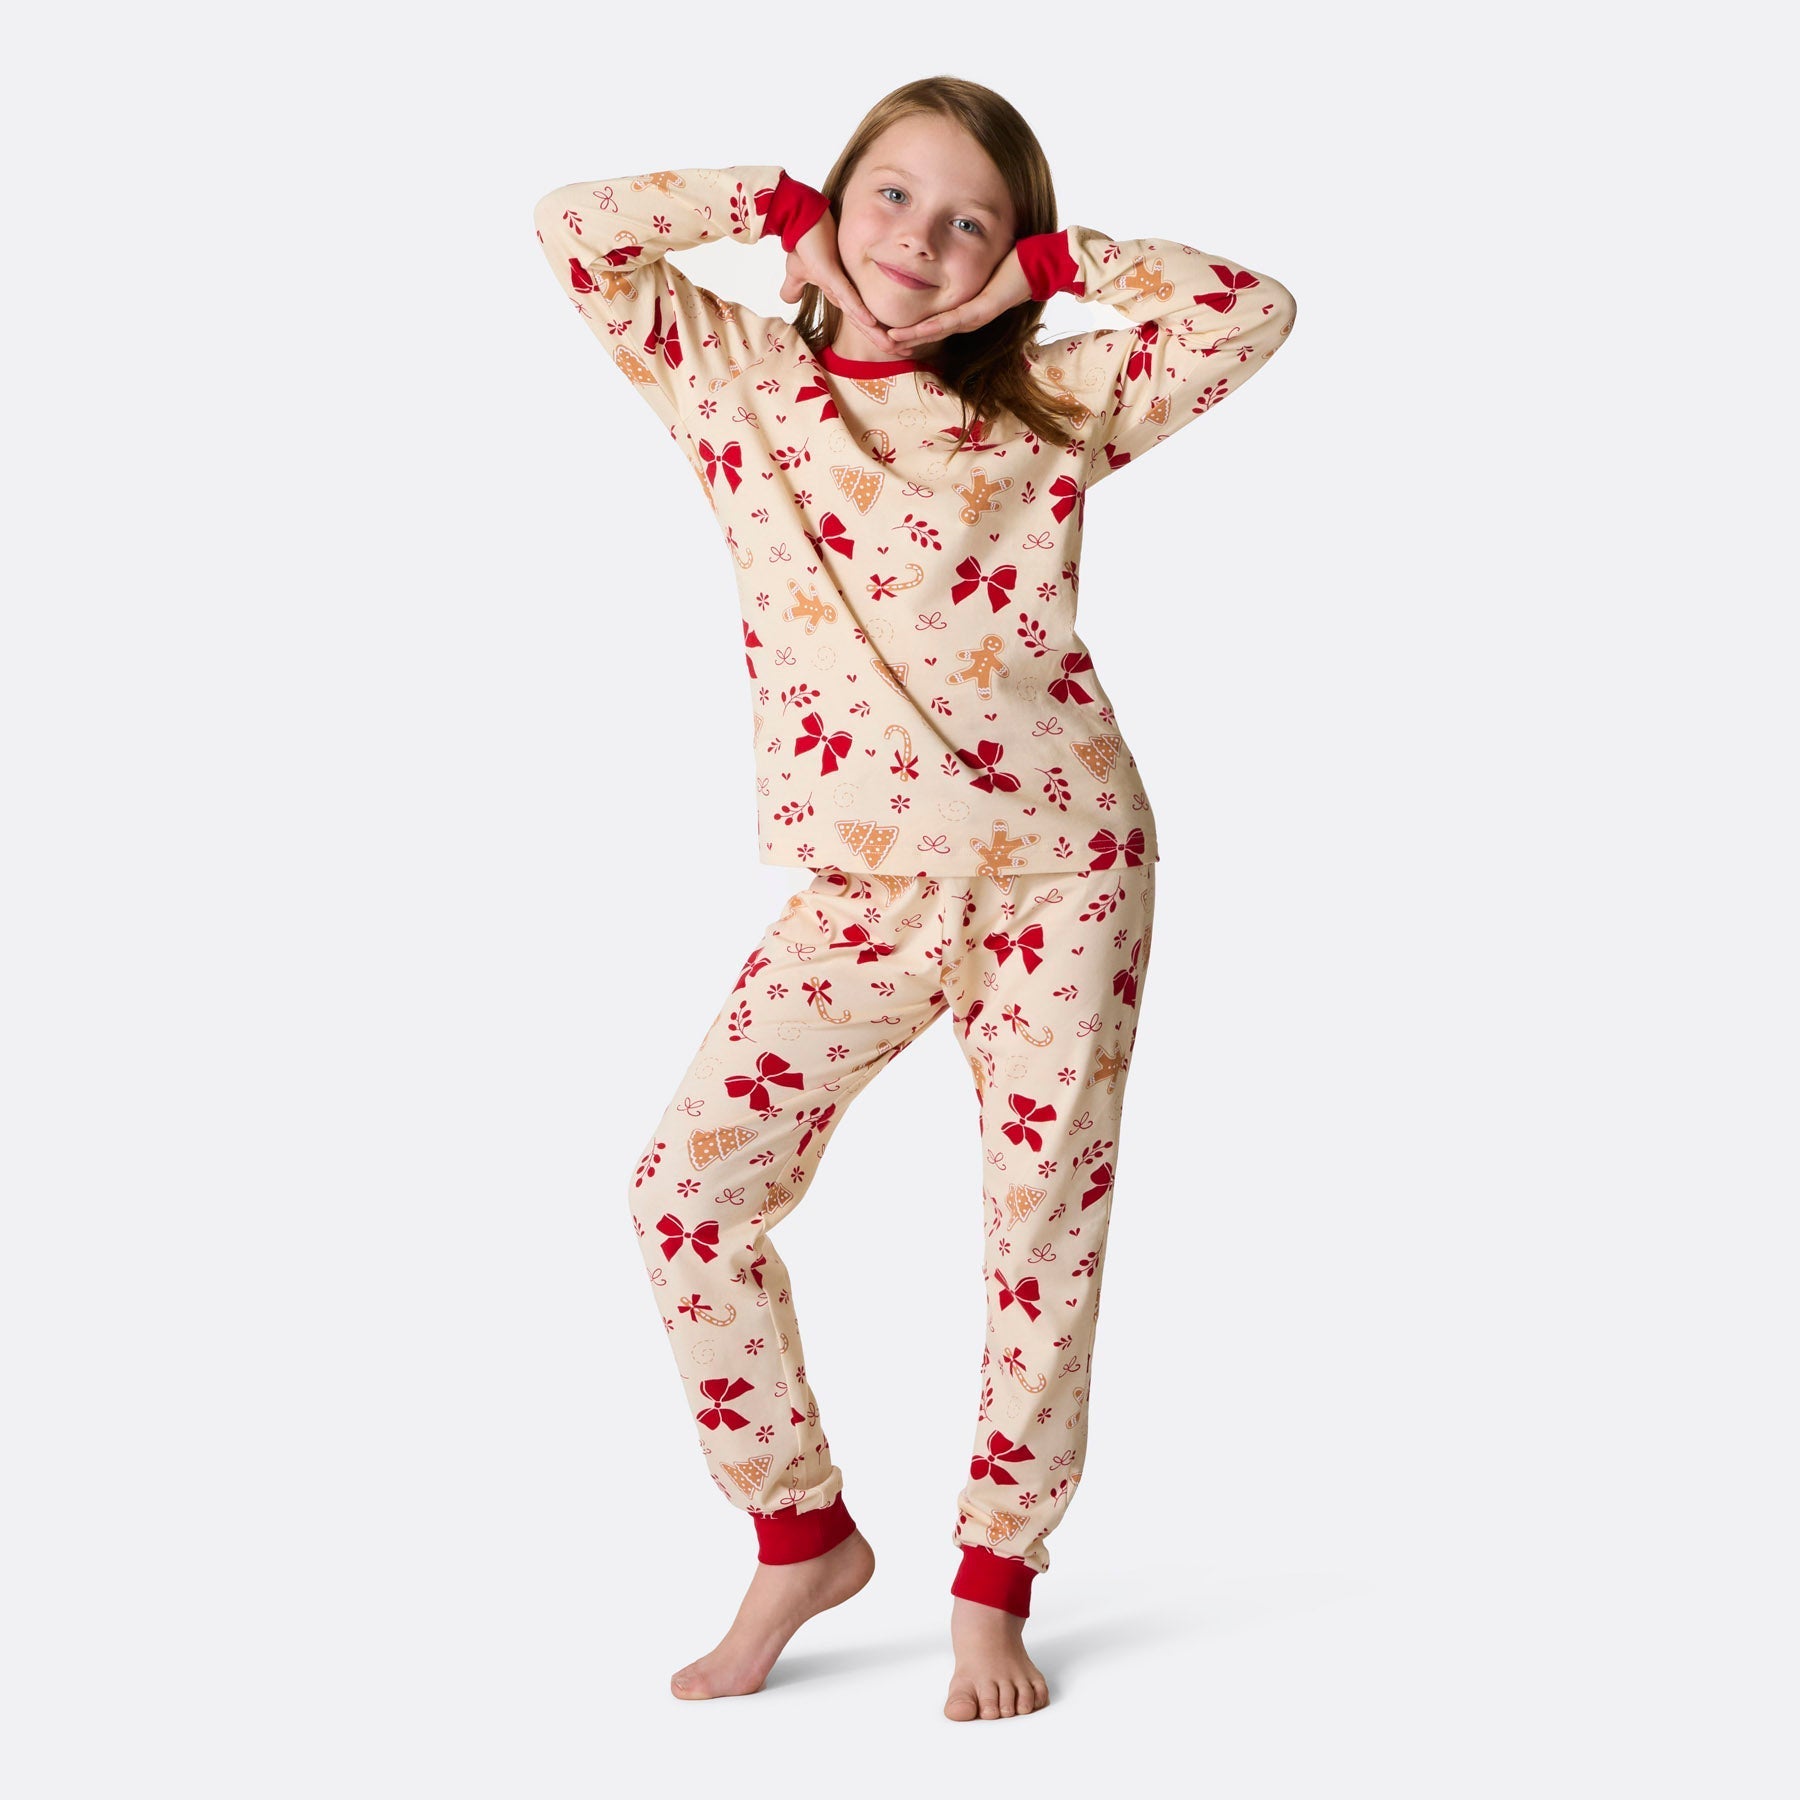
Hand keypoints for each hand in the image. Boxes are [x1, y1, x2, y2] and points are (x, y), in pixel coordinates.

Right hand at [781, 210, 898, 349]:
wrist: (798, 219)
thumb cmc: (802, 241)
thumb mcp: (796, 272)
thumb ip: (795, 288)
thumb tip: (787, 301)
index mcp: (840, 291)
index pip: (858, 318)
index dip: (872, 334)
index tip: (889, 347)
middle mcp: (845, 288)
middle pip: (865, 320)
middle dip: (881, 338)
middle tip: (901, 353)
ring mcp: (839, 281)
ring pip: (860, 313)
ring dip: (876, 332)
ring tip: (893, 347)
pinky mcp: (832, 273)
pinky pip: (848, 295)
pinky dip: (859, 310)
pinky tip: (872, 323)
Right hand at [885, 247, 1033, 349]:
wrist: (1036, 266)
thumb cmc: (1010, 265)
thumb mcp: (978, 268)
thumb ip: (960, 269)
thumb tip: (944, 259)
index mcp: (965, 311)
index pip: (932, 325)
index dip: (911, 332)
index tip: (889, 334)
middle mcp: (968, 319)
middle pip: (930, 334)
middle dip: (906, 340)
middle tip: (882, 345)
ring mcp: (974, 318)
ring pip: (936, 331)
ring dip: (911, 338)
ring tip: (889, 342)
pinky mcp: (981, 311)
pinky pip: (950, 321)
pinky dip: (929, 328)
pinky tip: (912, 332)